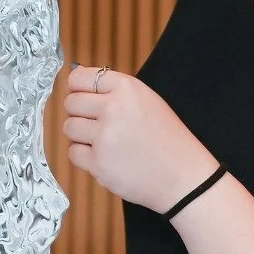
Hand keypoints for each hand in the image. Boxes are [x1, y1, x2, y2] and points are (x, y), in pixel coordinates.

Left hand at [63, 64, 216, 213]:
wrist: (184, 176)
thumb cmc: (167, 139)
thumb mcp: (147, 101)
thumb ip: (112, 90)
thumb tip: (74, 77)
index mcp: (127, 88)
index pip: (80, 78)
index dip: (77, 90)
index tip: (83, 98)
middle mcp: (113, 109)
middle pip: (71, 103)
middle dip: (79, 114)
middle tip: (98, 125)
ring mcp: (104, 136)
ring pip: (69, 128)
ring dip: (81, 136)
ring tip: (105, 142)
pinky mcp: (98, 162)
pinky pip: (73, 153)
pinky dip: (84, 157)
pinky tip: (106, 157)